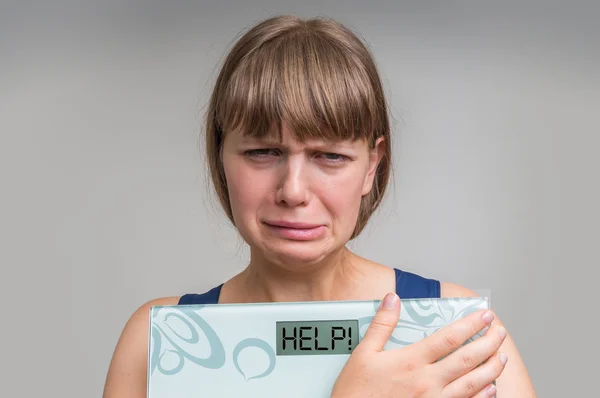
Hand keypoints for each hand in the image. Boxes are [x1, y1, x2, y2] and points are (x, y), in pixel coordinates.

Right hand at [330, 293, 507, 397]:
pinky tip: (490, 389)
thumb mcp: (363, 353)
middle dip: (487, 343)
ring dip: (490, 368)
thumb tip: (393, 300)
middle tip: (499, 332)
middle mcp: (426, 381)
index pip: (449, 338)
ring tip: (501, 356)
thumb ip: (382, 324)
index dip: (470, 325)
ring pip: (471, 383)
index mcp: (410, 361)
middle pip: (466, 359)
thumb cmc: (356, 391)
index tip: (484, 315)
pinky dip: (481, 396)